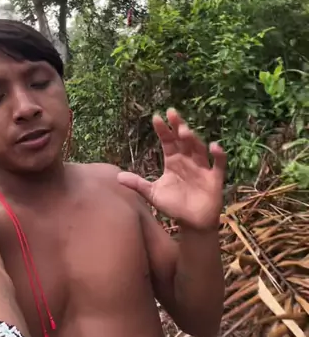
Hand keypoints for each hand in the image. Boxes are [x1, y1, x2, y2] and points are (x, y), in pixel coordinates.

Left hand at [117, 109, 225, 230]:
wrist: (192, 223)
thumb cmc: (173, 206)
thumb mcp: (153, 194)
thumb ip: (137, 184)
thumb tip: (117, 177)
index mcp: (173, 161)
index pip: (167, 141)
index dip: (163, 130)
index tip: (156, 117)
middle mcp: (188, 160)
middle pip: (183, 140)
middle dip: (178, 127)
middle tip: (172, 113)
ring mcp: (202, 168)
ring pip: (198, 149)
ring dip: (192, 140)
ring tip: (184, 131)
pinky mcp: (214, 178)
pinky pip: (219, 164)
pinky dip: (218, 155)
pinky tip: (214, 147)